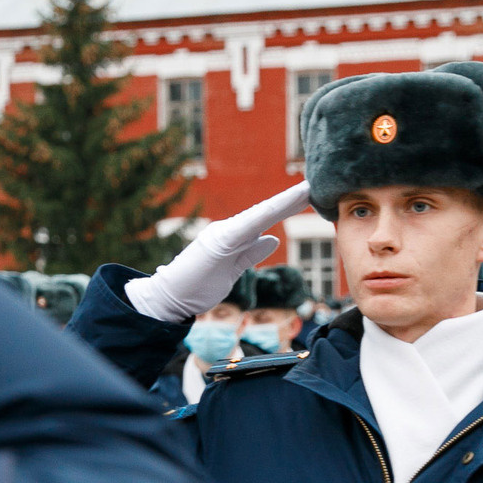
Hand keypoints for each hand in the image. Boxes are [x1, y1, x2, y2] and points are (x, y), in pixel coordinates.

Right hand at [124, 182, 315, 322]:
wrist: (167, 297)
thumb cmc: (197, 285)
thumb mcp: (232, 271)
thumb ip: (250, 254)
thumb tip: (271, 240)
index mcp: (233, 236)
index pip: (265, 218)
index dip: (288, 205)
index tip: (309, 194)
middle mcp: (228, 230)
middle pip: (265, 212)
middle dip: (290, 199)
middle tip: (314, 184)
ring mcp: (221, 236)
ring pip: (257, 217)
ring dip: (281, 205)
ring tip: (304, 192)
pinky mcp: (216, 246)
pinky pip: (243, 230)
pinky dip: (261, 218)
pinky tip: (276, 210)